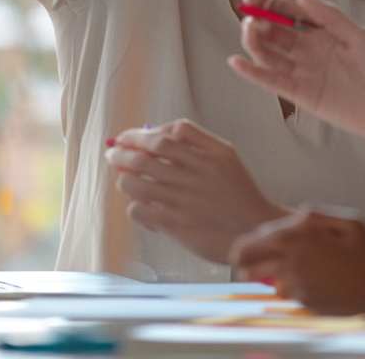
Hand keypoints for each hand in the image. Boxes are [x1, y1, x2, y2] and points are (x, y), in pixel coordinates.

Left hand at [105, 119, 286, 263]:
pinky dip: (134, 205)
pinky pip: (141, 210)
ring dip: (124, 178)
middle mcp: (196, 175)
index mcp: (210, 155)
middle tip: (112, 152)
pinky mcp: (175, 225)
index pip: (166, 136)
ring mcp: (183, 201)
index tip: (127, 137)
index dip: (140, 134)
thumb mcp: (226, 155)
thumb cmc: (238, 191)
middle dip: (122, 153)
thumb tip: (158, 133)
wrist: (252, 230)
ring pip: (138, 183)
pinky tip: (139, 203)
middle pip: (147, 157)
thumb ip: (197, 140)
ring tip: (123, 178)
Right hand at [228, 0, 364, 146]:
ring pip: (267, 53)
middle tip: (251, 13)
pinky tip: (237, 61)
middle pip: (272, 31)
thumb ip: (327, 15)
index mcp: (319, 31)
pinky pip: (271, 81)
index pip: (286, 11)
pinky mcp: (299, 94)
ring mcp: (301, 71)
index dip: (269, 1)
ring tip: (249, 29)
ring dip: (253, 40)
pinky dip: (252, 72)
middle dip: (257, 19)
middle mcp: (306, 49)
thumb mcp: (358, 35)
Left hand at [231, 209, 364, 317]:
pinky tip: (293, 281)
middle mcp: (294, 261)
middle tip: (239, 260)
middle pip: (250, 261)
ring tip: (257, 271)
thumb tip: (296, 218)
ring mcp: (297, 285)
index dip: (247, 241)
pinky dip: (283, 287)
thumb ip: (320, 215)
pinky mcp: (302, 304)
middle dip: (243, 259)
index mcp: (303, 237)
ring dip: (259, 274)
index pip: (258, 238)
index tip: (241, 245)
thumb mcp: (352, 222)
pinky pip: (283, 293)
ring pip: (263, 279)